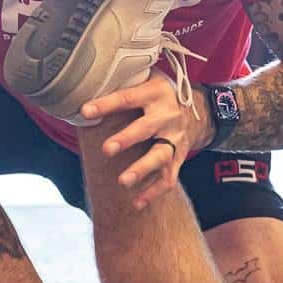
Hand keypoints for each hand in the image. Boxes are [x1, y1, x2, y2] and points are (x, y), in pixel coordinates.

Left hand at [81, 75, 210, 209]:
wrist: (197, 110)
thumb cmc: (158, 94)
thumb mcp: (146, 79)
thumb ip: (123, 82)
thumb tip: (84, 82)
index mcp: (156, 92)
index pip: (128, 98)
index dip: (106, 104)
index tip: (85, 111)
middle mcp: (168, 115)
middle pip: (147, 128)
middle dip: (127, 139)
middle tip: (107, 150)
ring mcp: (175, 138)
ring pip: (160, 156)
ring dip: (142, 169)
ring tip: (123, 181)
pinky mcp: (179, 157)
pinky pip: (168, 177)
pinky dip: (153, 192)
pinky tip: (136, 203)